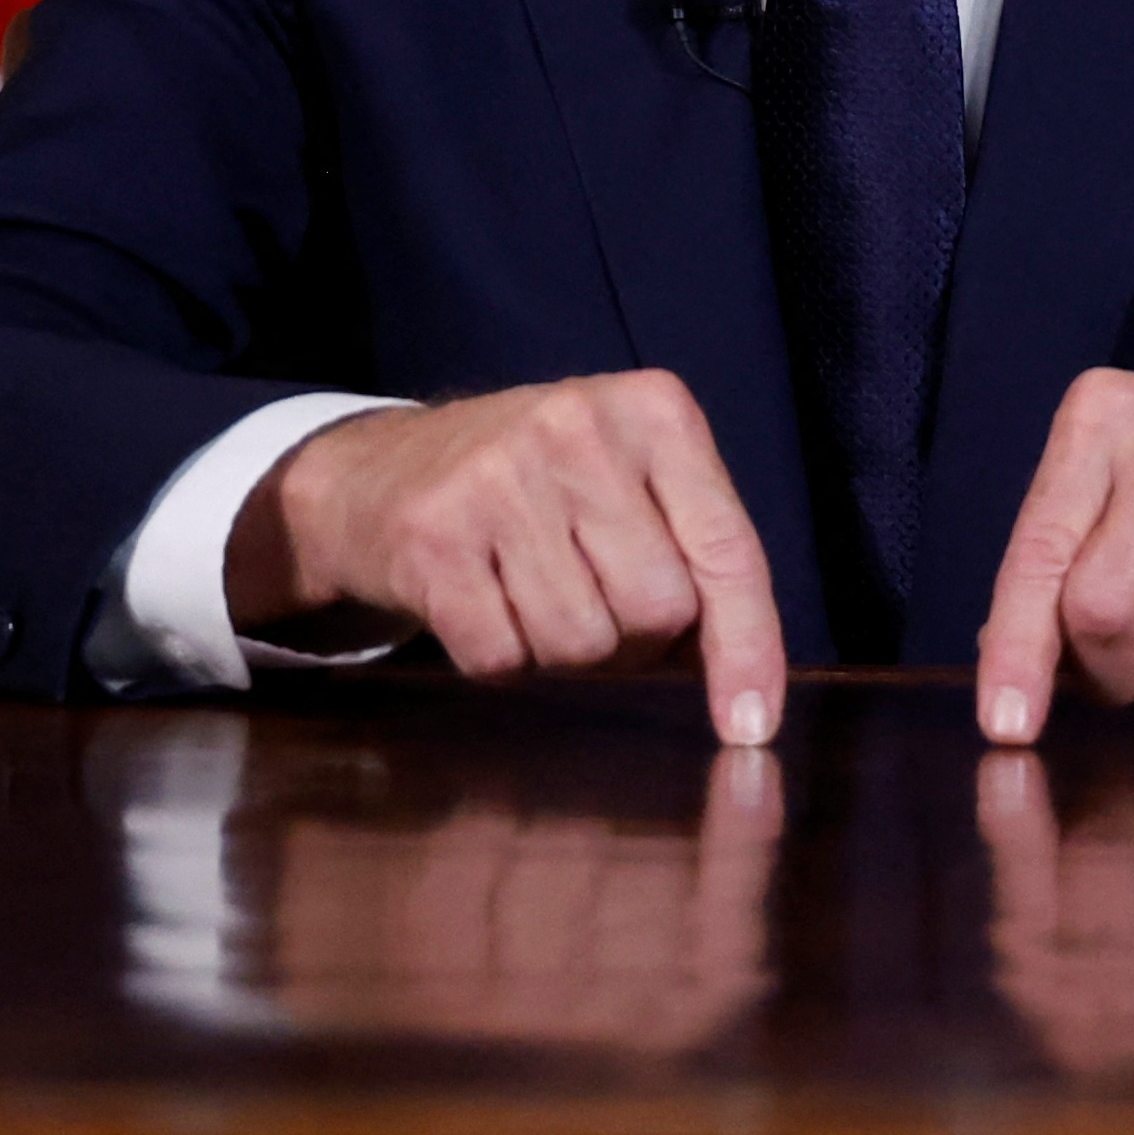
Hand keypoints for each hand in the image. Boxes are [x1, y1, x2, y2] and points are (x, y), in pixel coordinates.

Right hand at [226, 370, 788, 746]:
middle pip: (658, 610)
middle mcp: (579, 428)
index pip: (728, 550)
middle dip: (635, 638)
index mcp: (654, 409)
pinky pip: (502, 660)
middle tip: (591, 597)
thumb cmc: (536, 489)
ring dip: (563, 650)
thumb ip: (699, 563)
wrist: (378, 469)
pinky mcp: (433, 536)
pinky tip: (481, 600)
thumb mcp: (631, 486)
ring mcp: (499, 478)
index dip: (748, 648)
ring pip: (583, 644)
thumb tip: (747, 698)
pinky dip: (500, 656)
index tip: (755, 724)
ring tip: (531, 591)